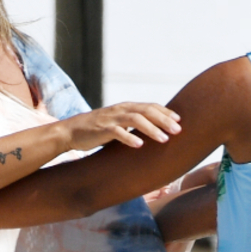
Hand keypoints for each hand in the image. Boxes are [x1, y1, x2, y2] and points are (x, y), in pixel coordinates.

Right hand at [59, 101, 180, 151]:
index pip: (150, 106)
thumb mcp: (116, 122)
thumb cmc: (96, 129)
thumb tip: (153, 131)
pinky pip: (117, 132)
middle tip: (178, 130)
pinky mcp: (101, 130)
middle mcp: (120, 110)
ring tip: (164, 139)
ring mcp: (110, 119)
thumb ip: (132, 123)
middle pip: (146, 111)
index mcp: (125, 107)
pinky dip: (129, 138)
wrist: (70, 131)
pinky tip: (139, 145)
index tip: (180, 121)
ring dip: (152, 129)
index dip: (166, 112)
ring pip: (135, 120)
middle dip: (164, 120)